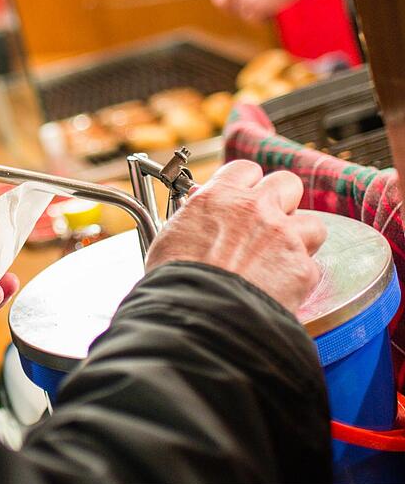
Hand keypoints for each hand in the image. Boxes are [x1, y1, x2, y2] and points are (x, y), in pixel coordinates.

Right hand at [145, 160, 325, 312]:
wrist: (199, 314)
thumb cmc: (176, 280)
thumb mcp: (171, 236)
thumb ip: (193, 217)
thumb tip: (197, 211)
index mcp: (219, 197)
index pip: (246, 169)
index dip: (247, 183)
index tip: (244, 197)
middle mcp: (255, 209)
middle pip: (287, 183)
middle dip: (282, 201)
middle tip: (269, 222)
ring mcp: (283, 236)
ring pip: (312, 222)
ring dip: (300, 238)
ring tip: (280, 258)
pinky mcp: (302, 268)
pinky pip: (311, 266)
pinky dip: (298, 277)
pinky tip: (280, 288)